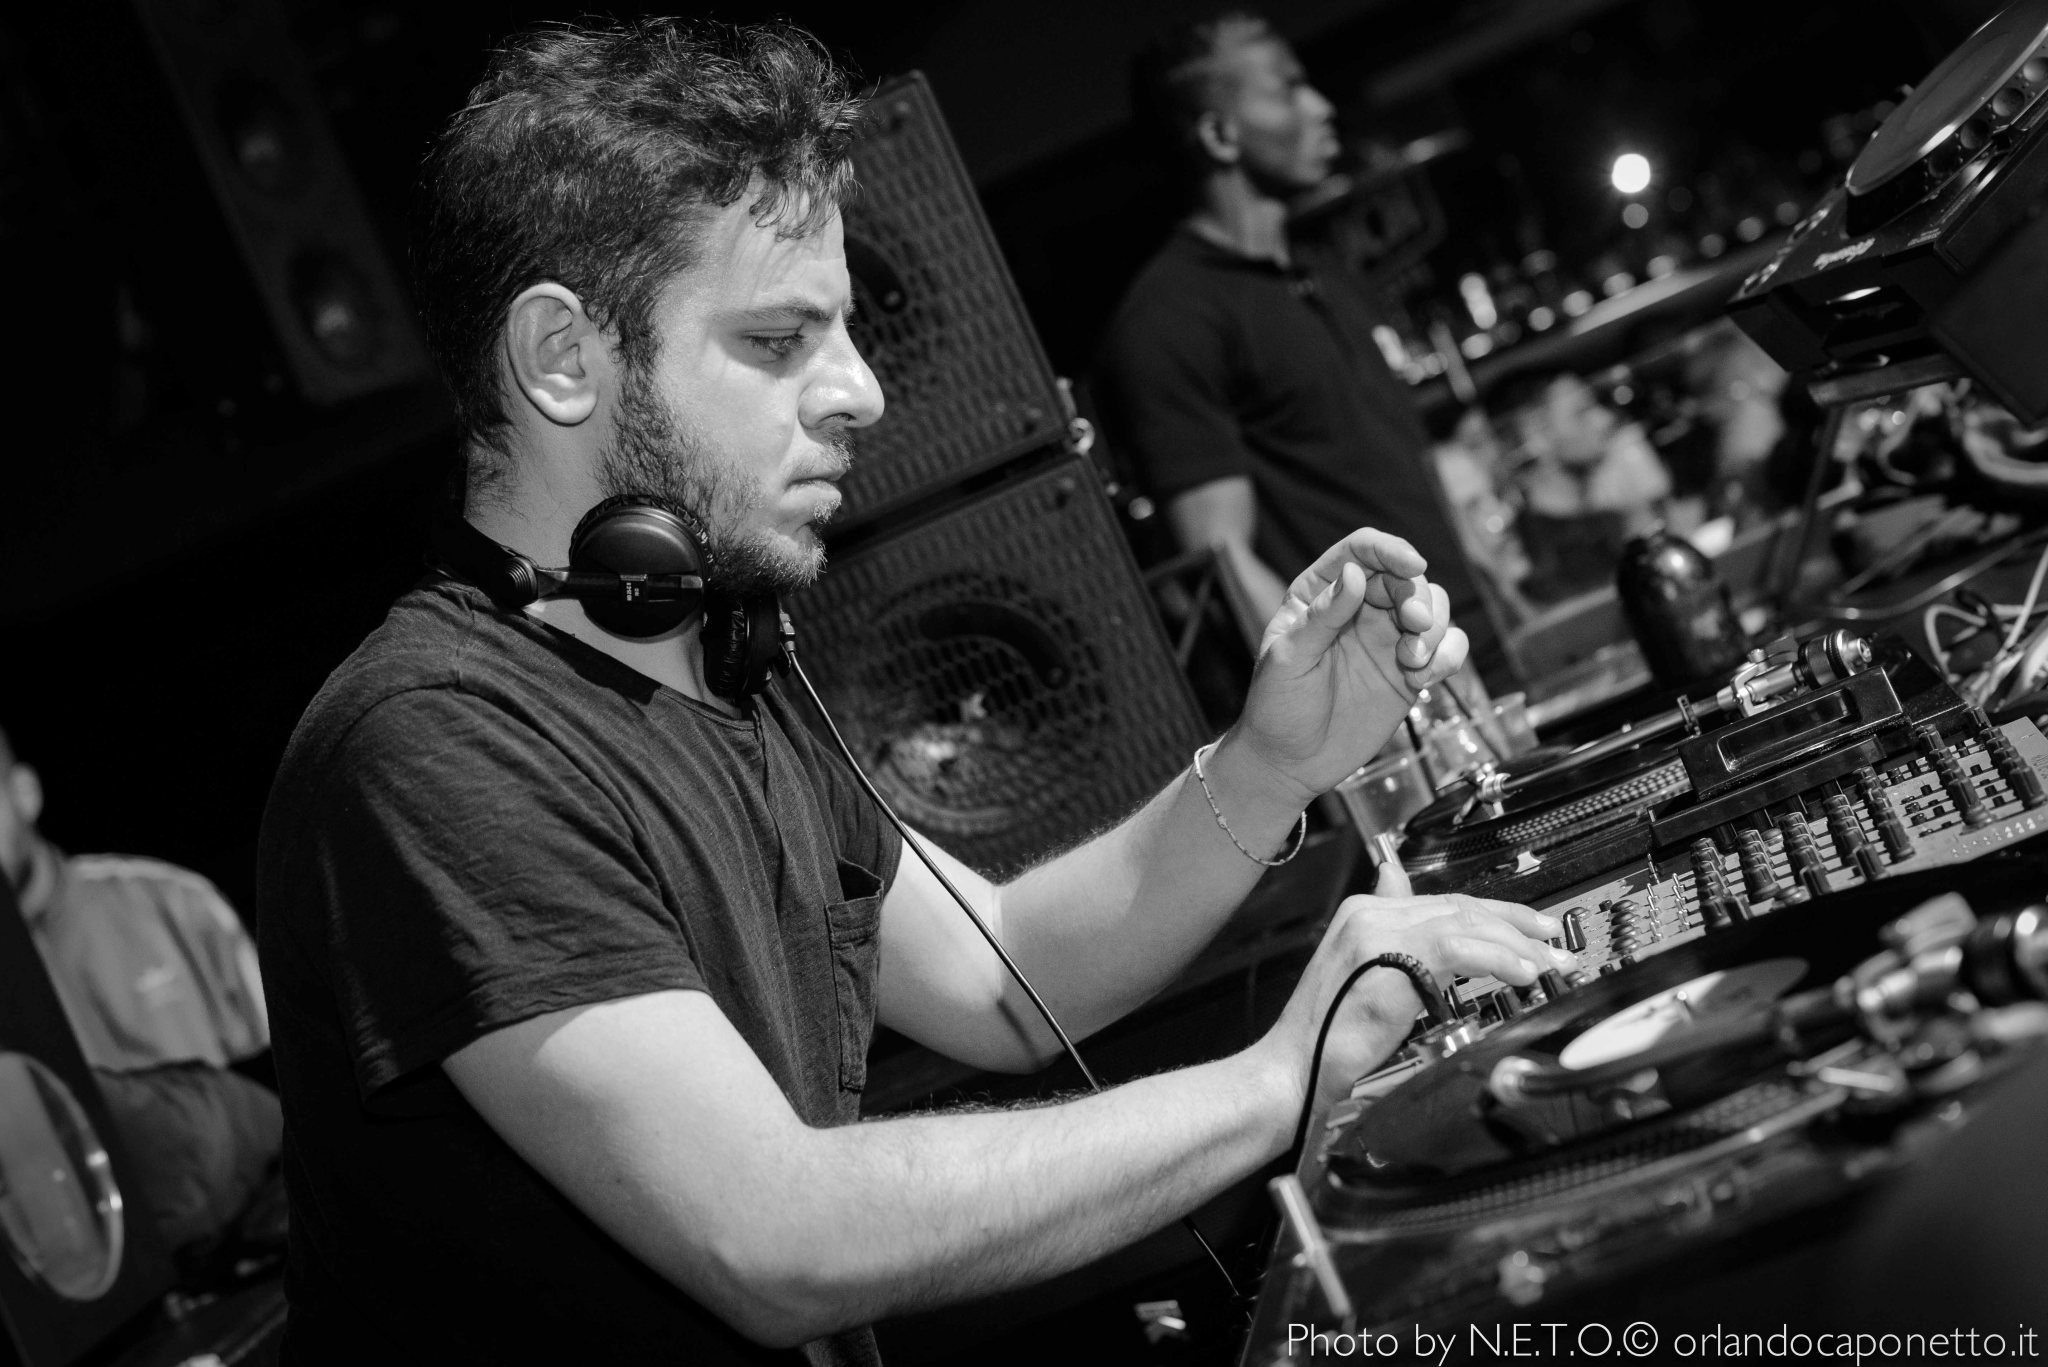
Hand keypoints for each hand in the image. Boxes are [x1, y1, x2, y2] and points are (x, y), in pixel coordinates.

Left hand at [1232, 528, 1468, 802]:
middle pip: (1405, 578)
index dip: (1390, 550)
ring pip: (1433, 608)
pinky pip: (1447, 647)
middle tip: (1415, 627)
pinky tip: (1423, 679)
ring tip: (1414, 663)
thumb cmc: (1277, 707)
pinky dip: (1448, 656)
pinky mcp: (1410, 670)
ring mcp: (1386, 638)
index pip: (1360, 552)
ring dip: (1435, 629)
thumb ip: (1322, 617)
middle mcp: (1358, 608)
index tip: (1413, 565)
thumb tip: (1354, 575)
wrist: (1290, 762)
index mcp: (1320, 593)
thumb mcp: (1289, 659)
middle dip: (1419, 598)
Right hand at [1259, 891, 1574, 1121]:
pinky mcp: (1392, 956)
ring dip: (1515, 944)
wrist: (1295, 1068)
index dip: (1495, 914)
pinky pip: (1460, 948)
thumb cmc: (1327, 1035)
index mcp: (1364, 911)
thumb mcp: (1363, 974)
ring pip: (1466, 921)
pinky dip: (1498, 958)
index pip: (1444, 901)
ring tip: (1546, 966)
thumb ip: (1391, 938)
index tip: (1531, 930)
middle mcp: (1371, 912)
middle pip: (1460, 906)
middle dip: (1516, 925)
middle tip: (1554, 946)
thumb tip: (1404, 901)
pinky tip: (1521, 974)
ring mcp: (1378, 930)